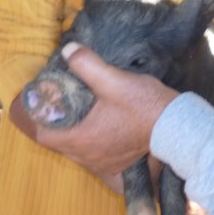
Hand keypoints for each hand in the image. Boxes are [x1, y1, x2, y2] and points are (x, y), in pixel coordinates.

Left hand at [23, 43, 179, 175]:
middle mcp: (88, 156)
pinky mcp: (116, 164)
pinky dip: (88, 140)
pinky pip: (92, 155)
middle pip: (58, 143)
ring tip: (75, 111)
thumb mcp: (114, 80)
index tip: (38, 103)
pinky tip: (97, 125)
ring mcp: (103, 163)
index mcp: (81, 139)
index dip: (36, 118)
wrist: (177, 127)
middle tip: (57, 103)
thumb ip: (87, 64)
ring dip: (71, 133)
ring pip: (75, 150)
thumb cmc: (144, 105)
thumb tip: (67, 50)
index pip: (44, 134)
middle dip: (53, 124)